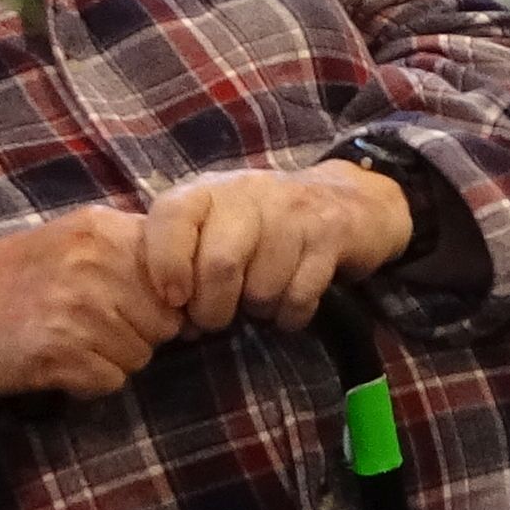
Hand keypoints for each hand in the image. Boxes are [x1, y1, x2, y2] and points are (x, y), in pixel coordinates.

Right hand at [0, 206, 180, 409]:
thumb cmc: (5, 282)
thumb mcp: (69, 243)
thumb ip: (127, 254)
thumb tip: (195, 292)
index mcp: (102, 229)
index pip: (179, 272)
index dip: (166, 300)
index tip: (138, 309)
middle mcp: (96, 263)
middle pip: (167, 320)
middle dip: (138, 333)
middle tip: (87, 328)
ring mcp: (79, 307)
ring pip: (142, 355)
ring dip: (111, 359)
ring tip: (66, 342)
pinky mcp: (61, 351)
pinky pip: (111, 381)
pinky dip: (87, 382)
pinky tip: (54, 363)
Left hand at [136, 163, 412, 337]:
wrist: (343, 198)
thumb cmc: (260, 222)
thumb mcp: (214, 222)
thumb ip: (182, 255)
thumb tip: (166, 314)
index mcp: (209, 190)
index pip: (173, 216)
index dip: (166, 263)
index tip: (174, 298)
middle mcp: (250, 194)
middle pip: (220, 264)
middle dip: (213, 309)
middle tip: (215, 318)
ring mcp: (294, 213)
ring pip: (263, 286)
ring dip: (258, 310)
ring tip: (259, 300)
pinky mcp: (331, 235)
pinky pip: (300, 295)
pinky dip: (290, 315)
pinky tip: (288, 306)